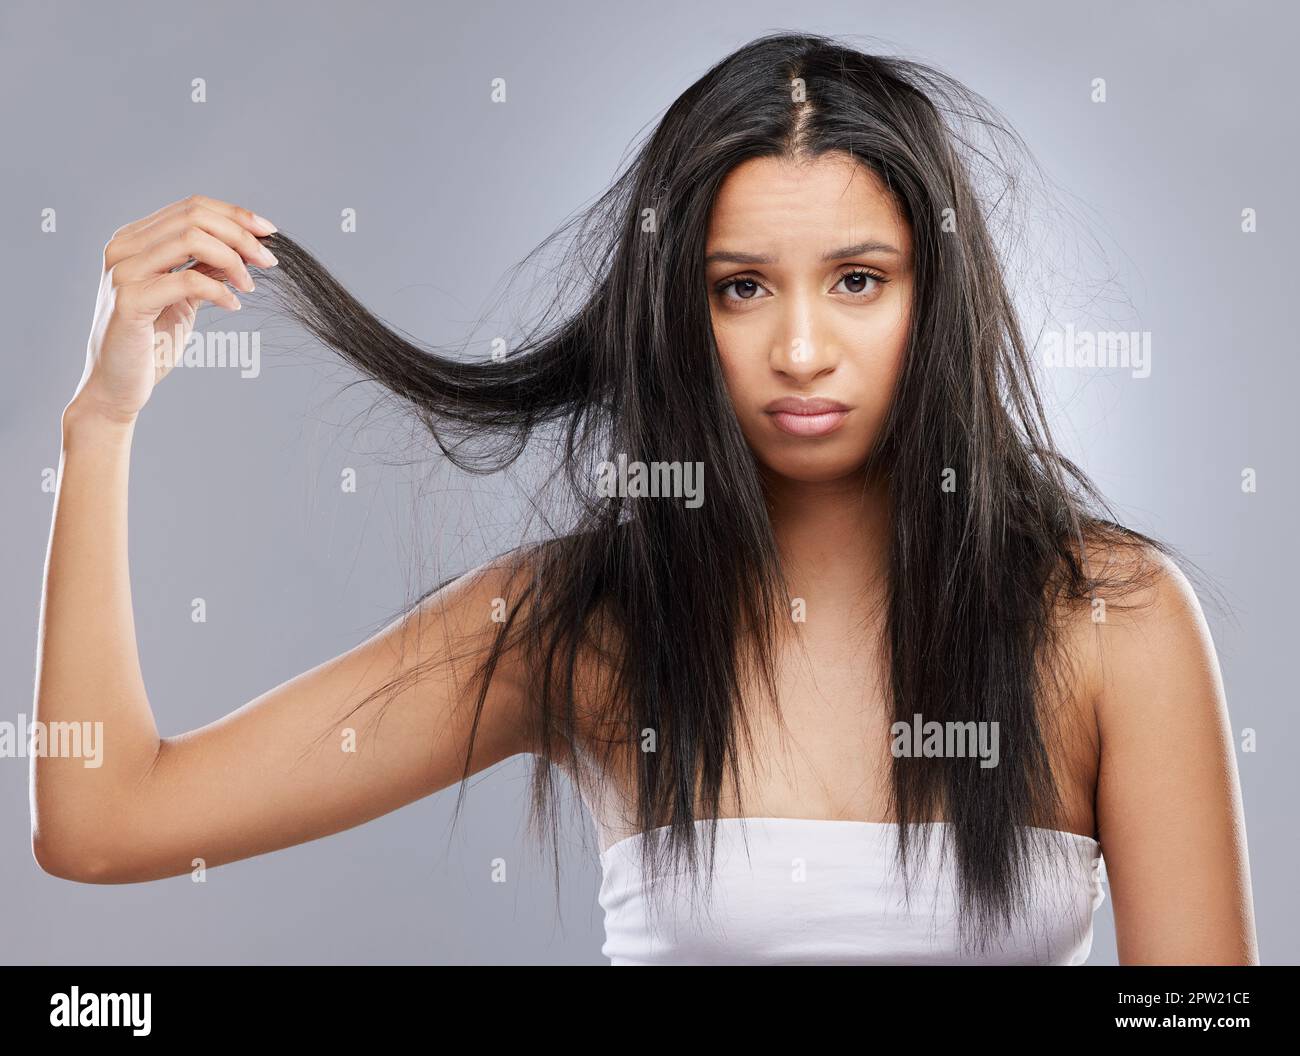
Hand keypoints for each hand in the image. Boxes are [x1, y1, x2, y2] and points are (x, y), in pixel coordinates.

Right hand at [70, 194, 278, 423]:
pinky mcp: (129, 300)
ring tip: (249, 286)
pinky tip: (233, 305)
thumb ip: (204, 269)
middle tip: (269, 262)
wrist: (117, 386)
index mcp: (133, 240)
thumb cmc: (151, 343)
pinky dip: (219, 290)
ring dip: (232, 259)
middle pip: (194, 218)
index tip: (269, 233)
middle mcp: (123, 248)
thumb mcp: (183, 298)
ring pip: (191, 240)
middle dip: (241, 236)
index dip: (235, 215)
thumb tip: (242, 249)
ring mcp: (123, 272)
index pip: (191, 207)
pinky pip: (188, 281)